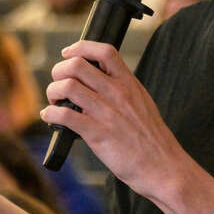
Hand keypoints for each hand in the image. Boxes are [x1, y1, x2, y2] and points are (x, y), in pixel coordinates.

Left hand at [42, 41, 183, 198]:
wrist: (163, 166)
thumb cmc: (152, 139)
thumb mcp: (142, 103)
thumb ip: (123, 90)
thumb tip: (99, 82)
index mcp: (129, 84)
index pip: (104, 51)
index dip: (81, 47)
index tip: (68, 54)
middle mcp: (117, 94)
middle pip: (78, 65)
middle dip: (59, 71)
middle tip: (57, 83)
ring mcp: (107, 113)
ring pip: (67, 87)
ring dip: (52, 92)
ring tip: (54, 101)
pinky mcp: (97, 134)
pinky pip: (65, 115)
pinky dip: (51, 113)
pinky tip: (50, 117)